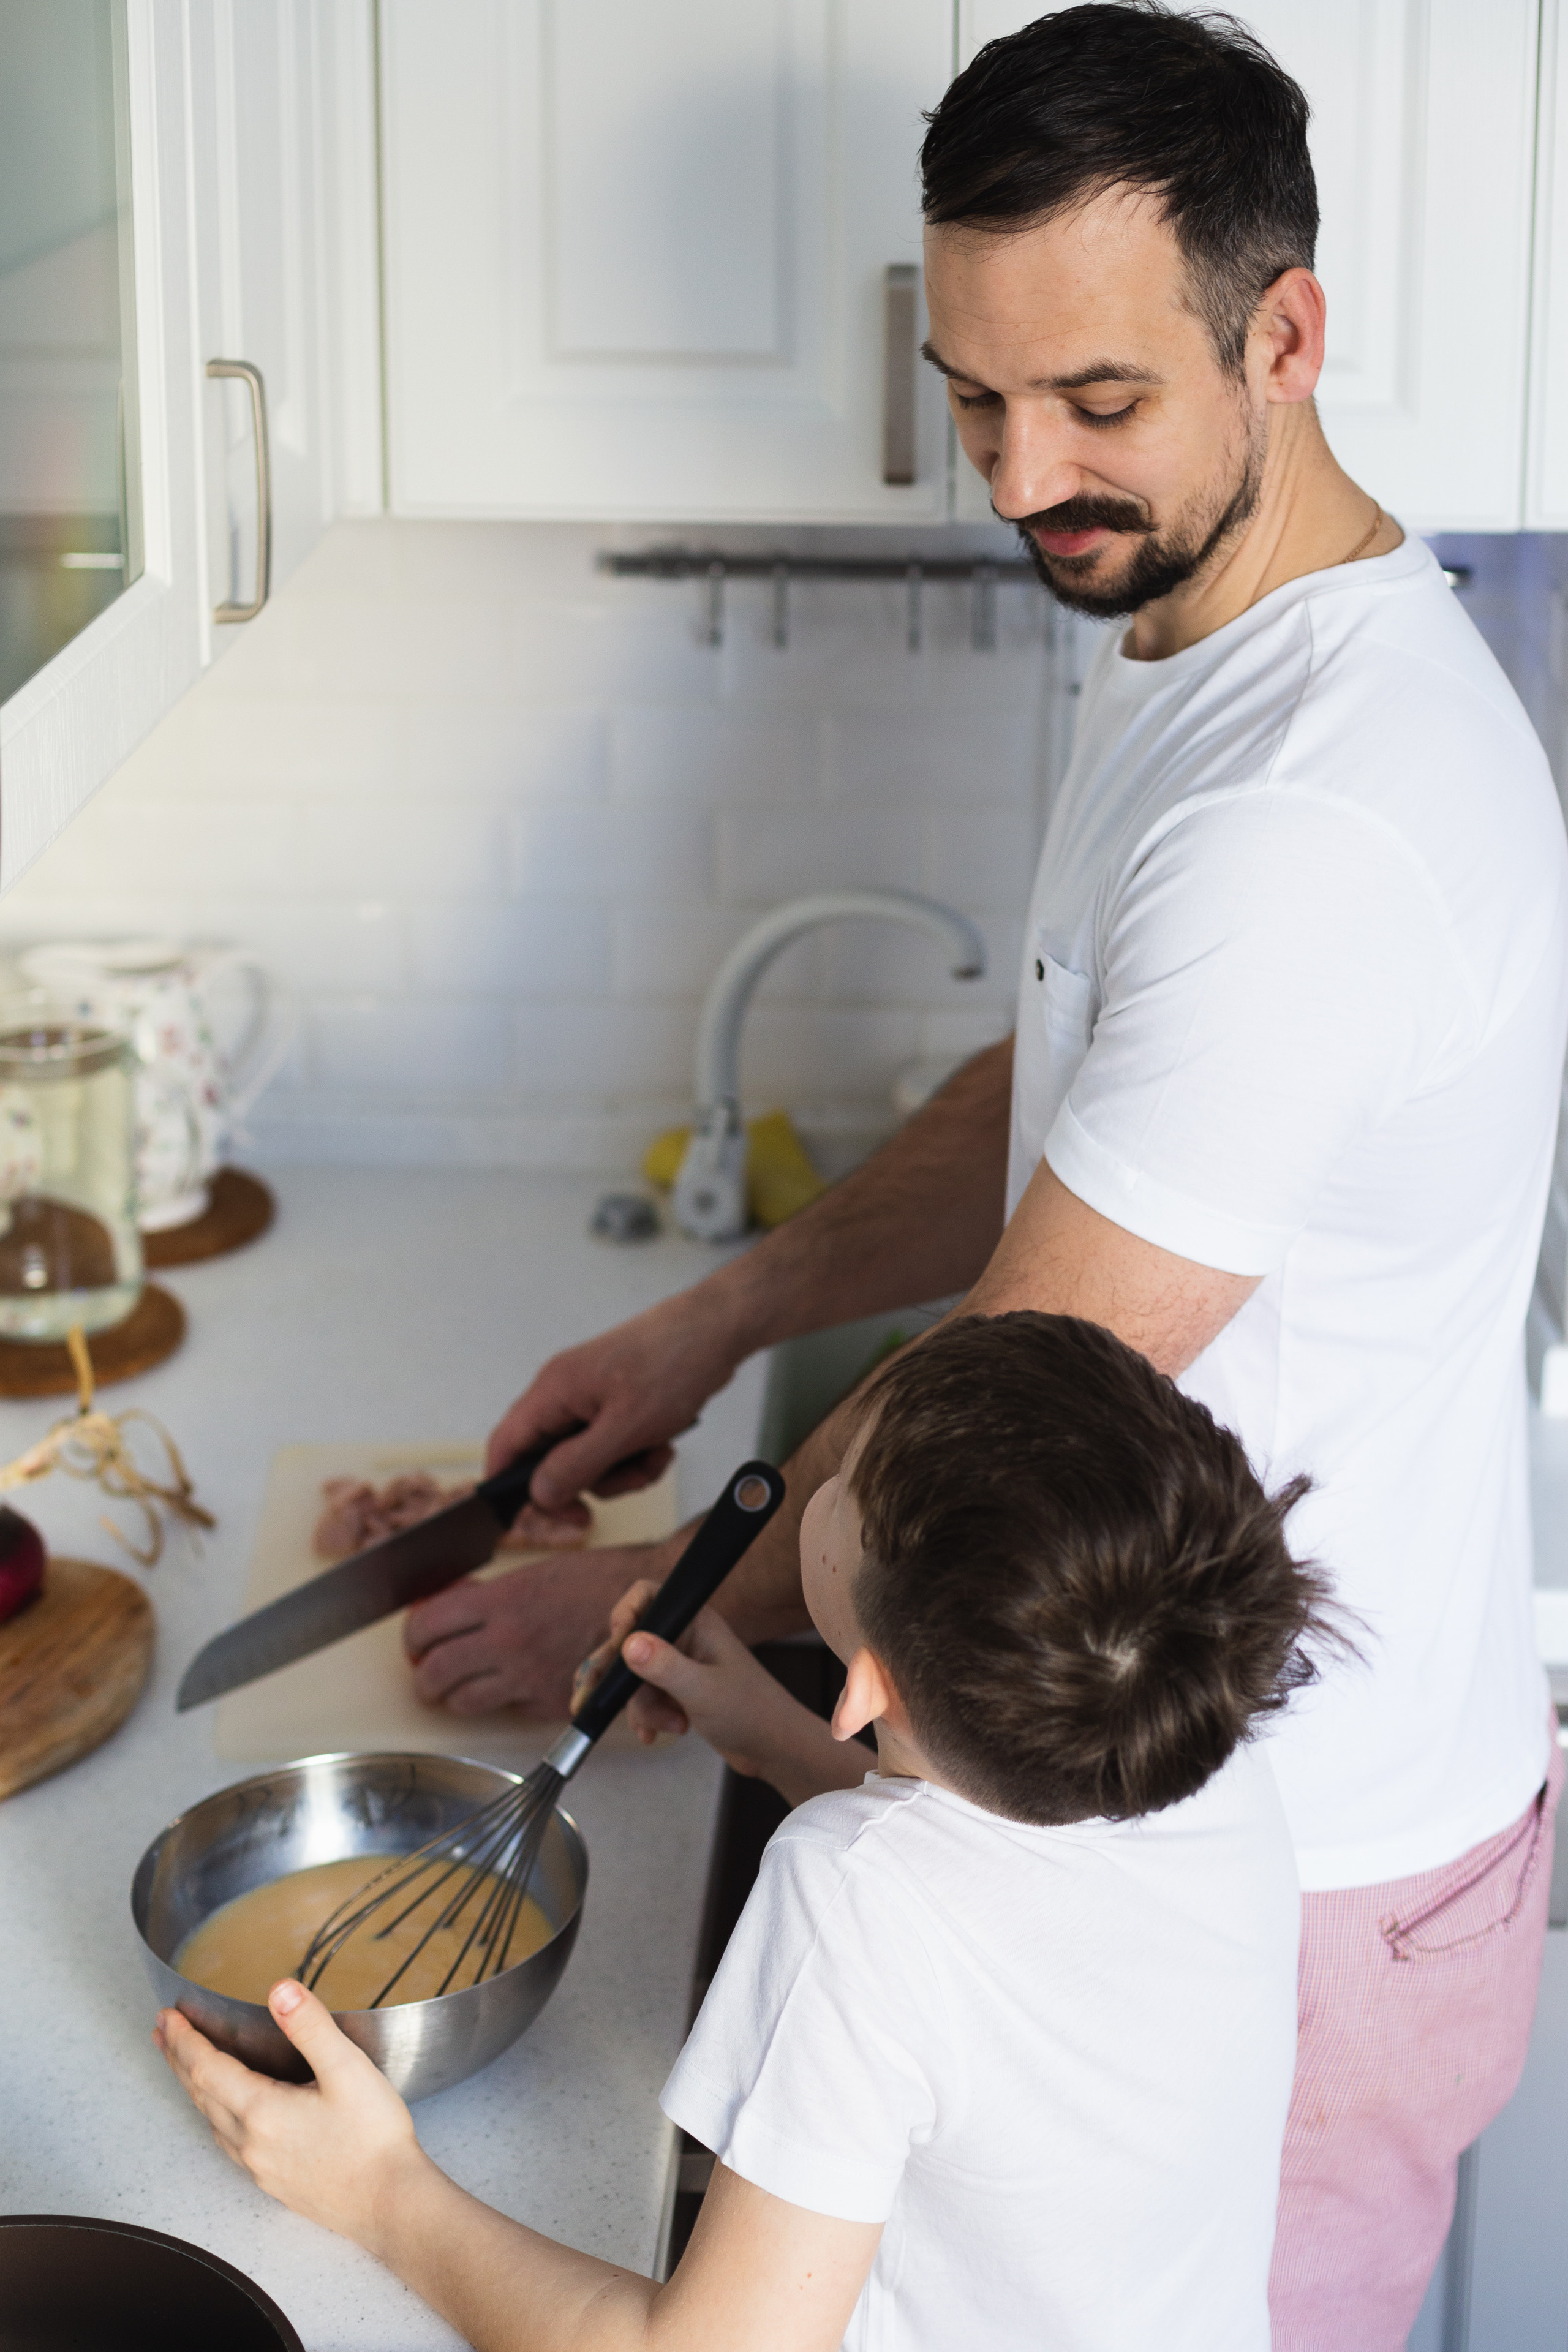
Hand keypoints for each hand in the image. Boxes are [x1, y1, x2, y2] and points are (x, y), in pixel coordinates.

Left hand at [154, 1982, 428, 2257]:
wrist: (390, 2203)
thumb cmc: (373, 2139)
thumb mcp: (347, 2071)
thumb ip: (311, 2027)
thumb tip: (281, 1990)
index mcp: (261, 2111)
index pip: (206, 2068)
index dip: (185, 2039)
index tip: (169, 2015)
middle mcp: (249, 2142)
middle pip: (200, 2093)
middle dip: (178, 2058)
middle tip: (163, 2031)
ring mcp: (258, 2166)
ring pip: (211, 2119)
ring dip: (193, 2086)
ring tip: (184, 2064)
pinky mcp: (273, 2180)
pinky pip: (227, 2140)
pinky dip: (213, 2112)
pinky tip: (225, 2112)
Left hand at [403, 1539, 682, 1720]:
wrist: (651, 1606)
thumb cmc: (598, 1581)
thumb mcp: (535, 1574)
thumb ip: (494, 1597)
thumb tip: (456, 1608)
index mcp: (502, 1601)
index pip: (428, 1624)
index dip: (414, 1635)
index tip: (417, 1638)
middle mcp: (507, 1641)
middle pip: (434, 1671)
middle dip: (424, 1674)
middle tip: (428, 1669)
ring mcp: (527, 1677)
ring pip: (463, 1700)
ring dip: (453, 1695)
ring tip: (456, 1686)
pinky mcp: (549, 1702)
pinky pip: (506, 1709)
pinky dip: (501, 1702)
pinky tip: (508, 1687)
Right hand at [485, 1291, 746, 1514]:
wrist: (716, 1328)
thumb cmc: (673, 1364)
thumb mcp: (626, 1426)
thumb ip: (578, 1464)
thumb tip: (539, 1494)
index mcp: (553, 1390)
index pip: (506, 1445)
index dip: (509, 1486)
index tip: (539, 1517)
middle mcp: (564, 1393)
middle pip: (550, 1460)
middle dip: (591, 1482)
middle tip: (624, 1484)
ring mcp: (590, 1398)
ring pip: (588, 1459)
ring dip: (624, 1470)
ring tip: (655, 1455)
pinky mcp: (616, 1404)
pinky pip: (613, 1447)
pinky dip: (638, 1455)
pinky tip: (664, 1445)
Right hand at [576, 1581, 869, 1806]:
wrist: (774, 1749)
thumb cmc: (750, 1712)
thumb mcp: (703, 1691)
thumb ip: (664, 1667)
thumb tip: (627, 1643)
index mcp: (695, 1621)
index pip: (646, 1597)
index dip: (624, 1616)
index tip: (617, 1648)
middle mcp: (685, 1637)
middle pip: (630, 1643)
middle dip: (620, 1678)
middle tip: (594, 1700)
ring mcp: (680, 1665)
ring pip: (635, 1677)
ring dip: (643, 1706)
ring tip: (672, 1726)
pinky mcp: (678, 1691)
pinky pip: (645, 1698)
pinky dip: (647, 1717)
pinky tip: (655, 1736)